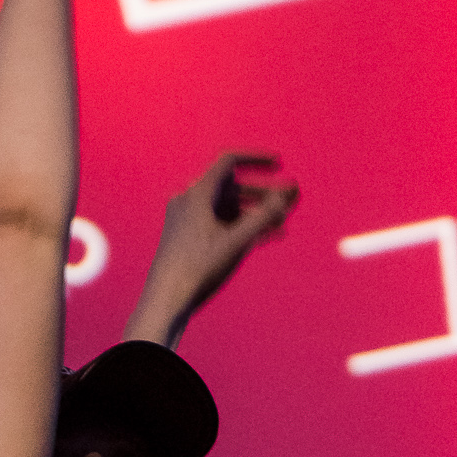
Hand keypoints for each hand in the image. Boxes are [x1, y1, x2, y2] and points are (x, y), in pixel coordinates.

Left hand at [123, 153, 300, 347]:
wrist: (167, 297)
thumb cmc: (198, 267)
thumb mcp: (237, 241)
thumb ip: (264, 216)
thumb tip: (287, 194)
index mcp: (198, 194)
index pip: (230, 162)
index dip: (256, 159)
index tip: (278, 162)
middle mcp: (191, 201)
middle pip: (232, 188)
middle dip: (263, 194)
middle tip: (288, 201)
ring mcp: (188, 219)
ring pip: (228, 208)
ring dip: (254, 213)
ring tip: (281, 223)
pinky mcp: (189, 237)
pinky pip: (220, 224)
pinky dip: (241, 227)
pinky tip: (263, 237)